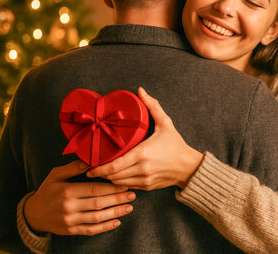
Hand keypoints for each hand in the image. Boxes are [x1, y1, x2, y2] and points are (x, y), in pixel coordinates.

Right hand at [24, 160, 135, 235]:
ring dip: (115, 213)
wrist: (33, 214)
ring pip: (97, 218)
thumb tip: (91, 160)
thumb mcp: (56, 175)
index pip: (94, 189)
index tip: (125, 184)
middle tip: (132, 195)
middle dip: (117, 199)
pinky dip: (105, 227)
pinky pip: (91, 230)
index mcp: (67, 191)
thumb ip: (74, 167)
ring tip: (129, 207)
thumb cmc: (47, 191)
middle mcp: (69, 207)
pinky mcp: (71, 231)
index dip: (111, 187)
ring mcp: (70, 221)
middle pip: (98, 203)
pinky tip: (116, 222)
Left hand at [87, 87, 203, 189]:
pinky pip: (128, 186)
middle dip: (100, 174)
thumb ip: (152, 106)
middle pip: (113, 176)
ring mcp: (144, 180)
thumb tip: (140, 90)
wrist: (188, 166)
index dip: (99, 168)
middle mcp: (142, 169)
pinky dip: (119, 183)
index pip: (114, 165)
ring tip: (101, 172)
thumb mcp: (166, 123)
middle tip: (91, 168)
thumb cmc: (176, 144)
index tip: (89, 166)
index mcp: (143, 153)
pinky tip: (116, 177)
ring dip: (108, 179)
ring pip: (119, 183)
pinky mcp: (147, 187)